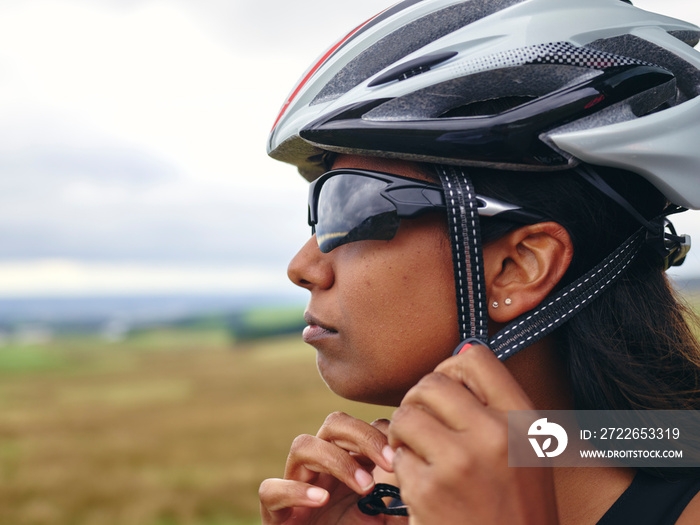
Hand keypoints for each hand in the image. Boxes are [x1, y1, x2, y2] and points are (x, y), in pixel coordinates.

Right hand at [259, 412, 404, 523]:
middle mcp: (320, 465)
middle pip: (334, 424)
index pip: (362, 426)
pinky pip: (271, 489)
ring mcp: (295, 483)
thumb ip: (398, 496)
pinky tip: (321, 499)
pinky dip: (296, 490)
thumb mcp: (385, 518)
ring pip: (303, 445)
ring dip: (336, 460)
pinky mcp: (274, 511)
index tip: (403, 453)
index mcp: (349, 460)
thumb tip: (417, 472)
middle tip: (390, 462)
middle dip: (363, 436)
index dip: (383, 433)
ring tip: (364, 486)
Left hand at [388, 344, 558, 524]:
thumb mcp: (527, 449)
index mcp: (523, 420)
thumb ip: (497, 403)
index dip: (452, 368)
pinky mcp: (428, 491)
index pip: (475, 357)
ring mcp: (459, 463)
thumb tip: (461, 350)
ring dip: (404, 433)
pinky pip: (397, 456)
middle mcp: (494, 435)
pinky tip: (423, 486)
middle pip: (431, 383)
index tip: (449, 390)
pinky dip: (402, 469)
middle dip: (419, 400)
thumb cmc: (517, 504)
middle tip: (424, 423)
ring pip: (405, 415)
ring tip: (420, 453)